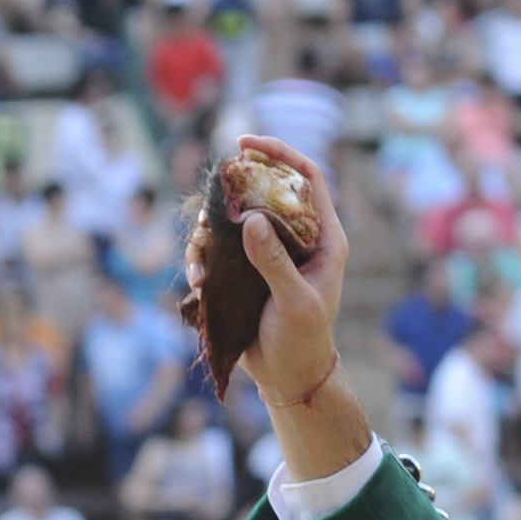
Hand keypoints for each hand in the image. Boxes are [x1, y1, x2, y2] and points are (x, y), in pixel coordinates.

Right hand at [185, 135, 350, 403]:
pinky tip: (197, 282)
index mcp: (322, 238)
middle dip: (230, 192)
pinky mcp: (241, 268)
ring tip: (200, 265)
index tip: (245, 144)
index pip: (307, 177)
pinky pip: (214, 248)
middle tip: (211, 207)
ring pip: (230, 217)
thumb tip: (251, 219)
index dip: (279, 153)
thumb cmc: (303, 340)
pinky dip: (200, 259)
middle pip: (261, 189)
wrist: (288, 375)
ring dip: (208, 233)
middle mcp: (295, 237)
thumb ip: (275, 262)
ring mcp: (266, 251)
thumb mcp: (295, 302)